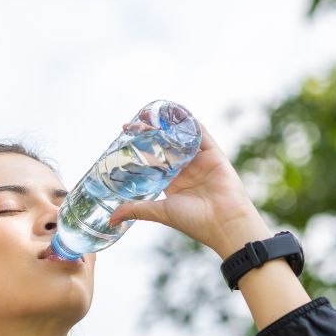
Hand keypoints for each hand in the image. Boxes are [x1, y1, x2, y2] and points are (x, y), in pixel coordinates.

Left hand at [108, 120, 261, 253]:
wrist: (224, 223)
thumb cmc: (194, 221)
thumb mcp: (160, 212)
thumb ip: (136, 209)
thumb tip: (111, 219)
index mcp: (173, 184)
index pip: (153, 162)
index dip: (140, 150)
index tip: (125, 139)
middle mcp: (186, 171)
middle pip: (165, 147)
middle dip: (150, 134)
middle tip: (133, 124)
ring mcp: (200, 162)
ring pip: (181, 138)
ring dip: (168, 126)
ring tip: (151, 114)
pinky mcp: (214, 155)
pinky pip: (201, 134)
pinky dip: (190, 122)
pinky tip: (177, 112)